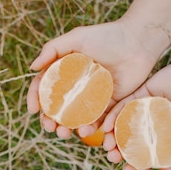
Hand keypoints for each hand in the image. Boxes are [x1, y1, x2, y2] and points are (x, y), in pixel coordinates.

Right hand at [27, 19, 170, 138]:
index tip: (34, 110)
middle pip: (57, 108)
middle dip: (50, 120)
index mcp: (65, 71)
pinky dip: (91, 128)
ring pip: (75, 118)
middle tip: (50, 127)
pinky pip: (98, 120)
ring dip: (67, 128)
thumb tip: (32, 68)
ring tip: (65, 133)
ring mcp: (92, 97)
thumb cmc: (107, 36)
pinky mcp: (110, 105)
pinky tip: (86, 131)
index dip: (36, 99)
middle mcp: (76, 86)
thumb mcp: (77, 38)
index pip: (45, 87)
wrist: (138, 42)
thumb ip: (53, 49)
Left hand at [102, 48, 170, 169]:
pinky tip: (106, 127)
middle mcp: (153, 126)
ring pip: (124, 126)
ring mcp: (146, 110)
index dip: (136, 165)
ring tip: (107, 145)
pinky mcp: (141, 93)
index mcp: (165, 139)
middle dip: (120, 152)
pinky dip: (113, 117)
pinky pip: (123, 106)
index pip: (147, 156)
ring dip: (113, 137)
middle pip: (131, 142)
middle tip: (113, 158)